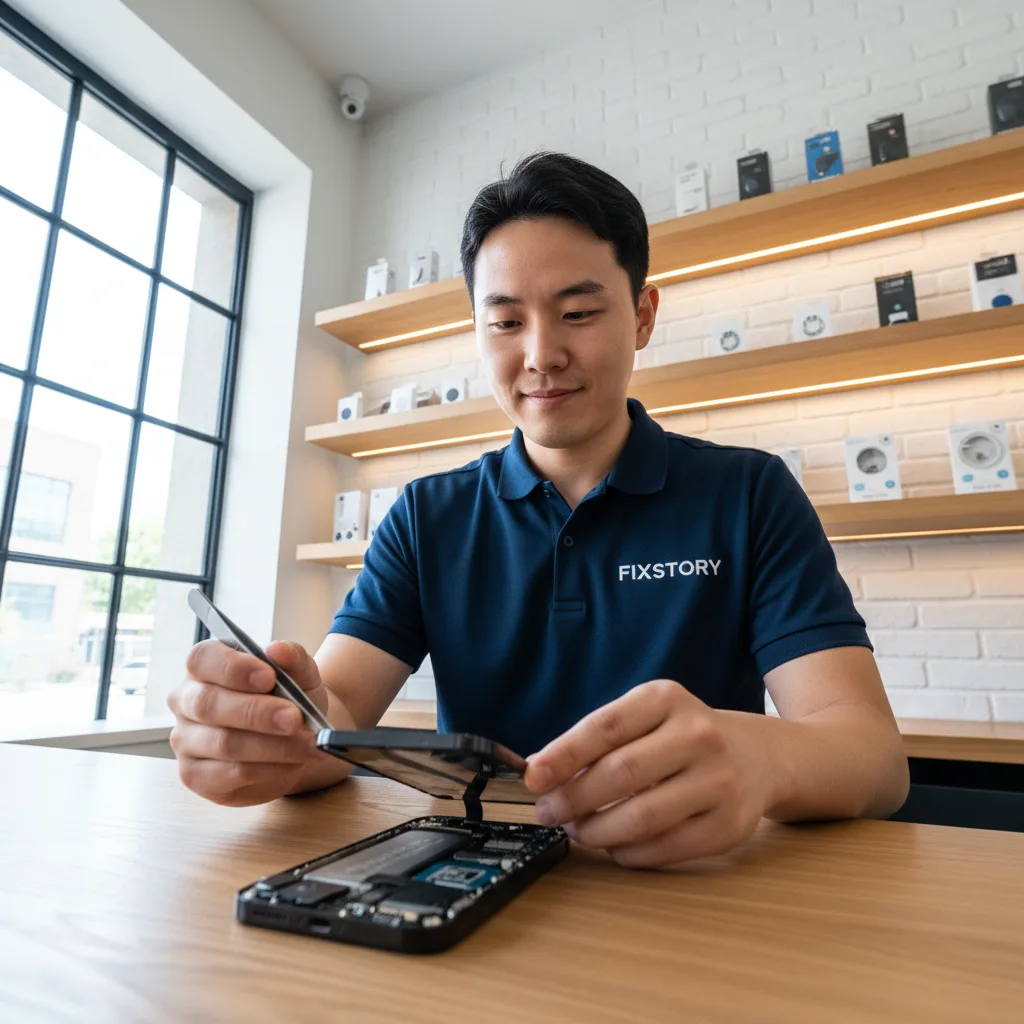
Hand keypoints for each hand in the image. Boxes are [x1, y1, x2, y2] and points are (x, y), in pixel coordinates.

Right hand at [168, 639, 332, 806]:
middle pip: (209, 704)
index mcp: (206, 665)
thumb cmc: (290, 697)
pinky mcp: (195, 775)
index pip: (203, 659)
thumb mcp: (301, 673)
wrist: (297, 737)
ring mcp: (186, 740)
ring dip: (272, 745)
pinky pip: (229, 774)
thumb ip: (293, 658)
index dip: (234, 668)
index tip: (269, 677)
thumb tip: (278, 650)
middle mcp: (187, 700)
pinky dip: (268, 769)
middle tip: (294, 718)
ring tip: (308, 743)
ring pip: (223, 743)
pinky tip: (292, 763)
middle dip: (256, 712)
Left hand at [523, 680, 771, 866]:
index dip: (564, 754)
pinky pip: (666, 847)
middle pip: (620, 773)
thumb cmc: (683, 737)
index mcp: (666, 699)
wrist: (760, 757)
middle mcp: (698, 734)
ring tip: (578, 830)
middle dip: (573, 798)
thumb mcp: (645, 718)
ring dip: (597, 830)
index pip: (605, 726)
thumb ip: (596, 740)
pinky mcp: (730, 825)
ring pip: (642, 817)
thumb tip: (538, 769)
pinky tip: (614, 846)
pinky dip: (629, 852)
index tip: (533, 777)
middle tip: (548, 812)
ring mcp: (719, 780)